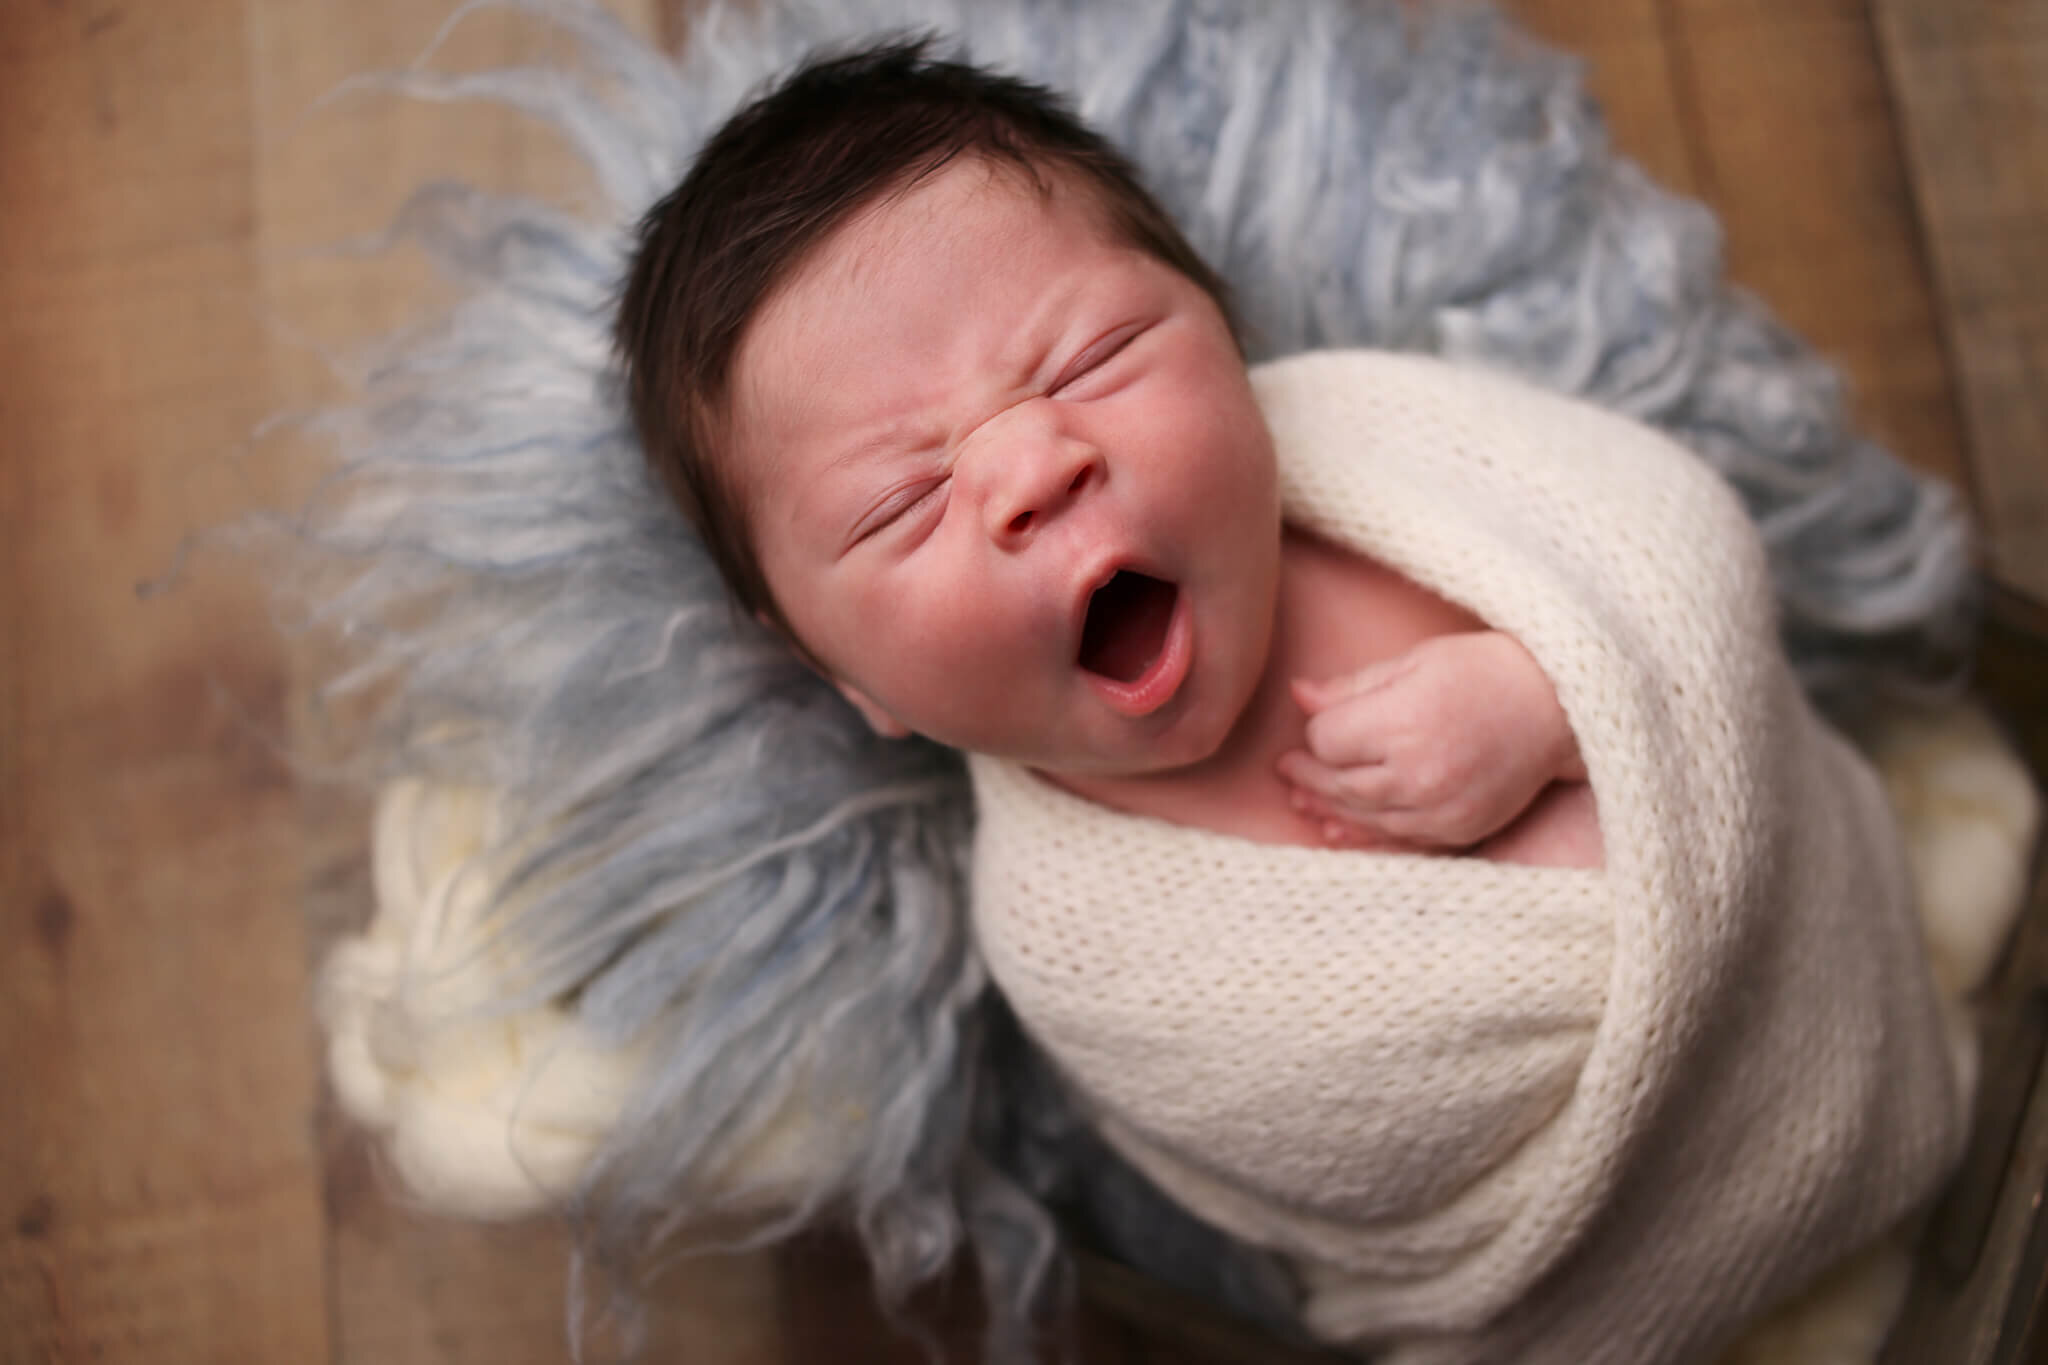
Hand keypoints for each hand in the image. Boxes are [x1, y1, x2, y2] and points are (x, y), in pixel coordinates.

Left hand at [1276, 631, 1580, 849]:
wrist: (1560, 707)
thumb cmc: (1486, 670)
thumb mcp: (1416, 661)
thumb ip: (1353, 686)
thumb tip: (1299, 696)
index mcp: (1404, 723)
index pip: (1328, 741)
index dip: (1316, 733)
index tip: (1321, 722)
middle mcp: (1419, 773)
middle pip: (1339, 783)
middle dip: (1308, 775)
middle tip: (1287, 768)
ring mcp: (1440, 809)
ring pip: (1363, 817)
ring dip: (1328, 808)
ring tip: (1303, 797)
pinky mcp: (1460, 830)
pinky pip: (1399, 842)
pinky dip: (1364, 837)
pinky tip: (1337, 829)